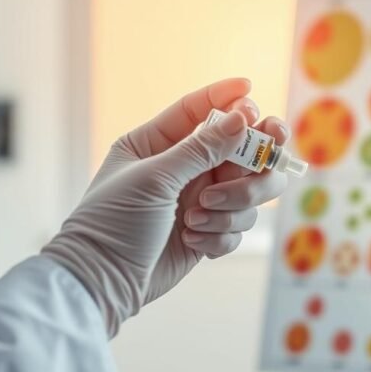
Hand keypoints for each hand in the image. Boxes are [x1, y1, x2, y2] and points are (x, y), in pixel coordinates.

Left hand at [42, 79, 288, 336]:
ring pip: (250, 189)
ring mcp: (199, 199)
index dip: (227, 97)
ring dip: (233, 204)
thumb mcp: (155, 178)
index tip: (250, 89)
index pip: (198, 108)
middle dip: (255, 156)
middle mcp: (183, 166)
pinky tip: (192, 241)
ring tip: (196, 216)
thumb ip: (202, 148)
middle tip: (266, 155)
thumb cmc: (115, 222)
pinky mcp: (208, 232)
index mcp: (157, 142)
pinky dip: (221, 234)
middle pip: (242, 148)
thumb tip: (242, 118)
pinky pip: (239, 225)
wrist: (103, 282)